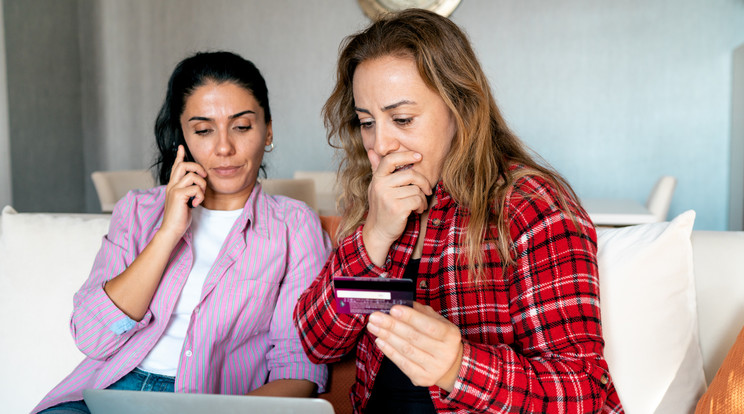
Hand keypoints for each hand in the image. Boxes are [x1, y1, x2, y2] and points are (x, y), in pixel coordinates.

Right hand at [160, 145, 206, 238]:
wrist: (171, 230)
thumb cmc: (179, 217)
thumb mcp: (184, 201)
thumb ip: (188, 192)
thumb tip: (197, 186)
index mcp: (173, 185)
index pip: (176, 167)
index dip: (179, 156)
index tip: (181, 147)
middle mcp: (171, 185)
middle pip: (184, 165)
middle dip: (197, 168)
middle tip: (204, 176)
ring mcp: (174, 189)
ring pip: (192, 176)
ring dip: (202, 185)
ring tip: (199, 196)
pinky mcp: (178, 195)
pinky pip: (195, 188)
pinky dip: (200, 196)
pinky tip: (196, 204)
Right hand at [363, 151, 431, 265]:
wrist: (378, 232)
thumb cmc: (381, 208)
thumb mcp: (377, 188)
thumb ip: (376, 169)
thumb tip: (372, 151)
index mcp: (377, 179)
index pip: (390, 159)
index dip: (406, 155)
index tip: (419, 156)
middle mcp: (380, 186)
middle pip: (410, 174)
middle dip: (423, 182)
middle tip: (427, 189)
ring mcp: (388, 197)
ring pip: (416, 189)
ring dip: (422, 198)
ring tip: (418, 204)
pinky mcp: (397, 208)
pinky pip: (417, 200)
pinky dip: (421, 206)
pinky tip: (416, 210)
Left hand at [367, 302, 462, 391]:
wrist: (449, 365)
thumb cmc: (439, 338)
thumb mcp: (437, 322)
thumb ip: (420, 312)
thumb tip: (399, 303)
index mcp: (450, 335)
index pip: (429, 325)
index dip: (410, 317)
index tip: (393, 309)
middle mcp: (444, 353)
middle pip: (413, 337)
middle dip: (391, 325)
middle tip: (375, 317)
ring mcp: (433, 368)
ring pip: (406, 350)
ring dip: (387, 337)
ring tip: (373, 327)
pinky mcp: (422, 378)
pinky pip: (402, 363)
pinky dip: (389, 351)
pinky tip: (380, 340)